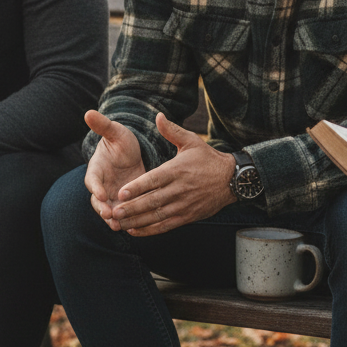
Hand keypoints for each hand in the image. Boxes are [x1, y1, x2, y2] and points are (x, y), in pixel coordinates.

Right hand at [83, 109, 146, 228]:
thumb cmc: (121, 141)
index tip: (100, 194)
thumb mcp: (115, 132)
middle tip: (109, 215)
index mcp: (96, 169)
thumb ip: (103, 126)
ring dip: (113, 219)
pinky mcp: (124, 203)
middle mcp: (101, 186)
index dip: (95, 187)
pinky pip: (123, 214)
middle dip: (102, 208)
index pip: (92, 180)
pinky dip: (126, 221)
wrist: (132, 153)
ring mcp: (112, 196)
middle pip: (98, 201)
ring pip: (109, 211)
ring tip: (119, 226)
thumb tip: (88, 112)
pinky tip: (133, 228)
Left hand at [108, 112, 235, 236]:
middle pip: (152, 201)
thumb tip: (158, 116)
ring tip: (119, 223)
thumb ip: (171, 131)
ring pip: (157, 215)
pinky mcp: (187, 216)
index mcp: (177, 170)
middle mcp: (179, 189)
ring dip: (137, 221)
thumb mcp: (191, 141)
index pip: (154, 180)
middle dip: (132, 208)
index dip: (137, 187)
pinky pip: (166, 225)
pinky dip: (150, 230)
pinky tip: (135, 231)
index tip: (121, 193)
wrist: (232, 179)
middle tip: (114, 212)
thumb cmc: (208, 158)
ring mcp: (183, 205)